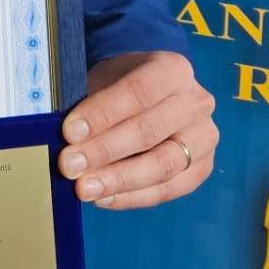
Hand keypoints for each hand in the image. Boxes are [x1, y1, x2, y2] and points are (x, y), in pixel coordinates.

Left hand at [57, 52, 216, 208]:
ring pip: (162, 165)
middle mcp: (195, 102)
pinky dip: (132, 197)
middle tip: (69, 165)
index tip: (69, 133)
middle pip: (148, 131)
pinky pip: (168, 190)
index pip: (137, 92)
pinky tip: (103, 198)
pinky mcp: (202, 167)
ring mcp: (204, 137)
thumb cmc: (120, 85)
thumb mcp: (104, 79)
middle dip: (103, 151)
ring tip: (84, 188)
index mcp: (172, 69)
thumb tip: (65, 139)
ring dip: (118, 180)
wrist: (149, 91)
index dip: (102, 114)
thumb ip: (87, 104)